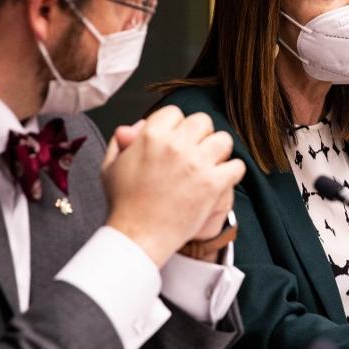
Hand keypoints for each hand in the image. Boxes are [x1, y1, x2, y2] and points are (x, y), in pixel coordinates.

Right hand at [101, 106, 244, 266]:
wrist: (138, 236)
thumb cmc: (124, 204)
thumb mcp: (111, 166)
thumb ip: (121, 141)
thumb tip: (137, 125)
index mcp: (151, 136)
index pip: (175, 112)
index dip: (175, 126)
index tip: (175, 141)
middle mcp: (175, 145)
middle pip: (202, 121)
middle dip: (200, 135)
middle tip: (194, 152)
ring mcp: (196, 164)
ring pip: (223, 139)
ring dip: (218, 151)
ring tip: (210, 164)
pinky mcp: (212, 184)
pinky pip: (236, 165)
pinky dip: (231, 172)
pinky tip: (220, 180)